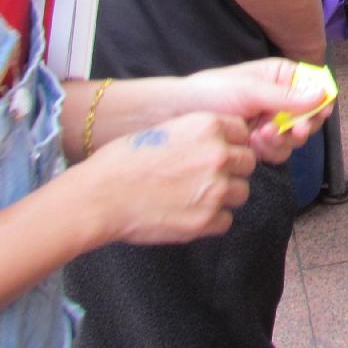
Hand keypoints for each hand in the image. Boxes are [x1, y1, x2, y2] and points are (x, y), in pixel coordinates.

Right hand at [81, 113, 256, 244]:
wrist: (100, 196)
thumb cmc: (123, 161)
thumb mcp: (166, 130)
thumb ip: (199, 136)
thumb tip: (220, 145)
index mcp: (207, 126)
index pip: (242, 132)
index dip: (230, 144)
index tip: (217, 152)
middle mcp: (218, 154)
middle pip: (247, 163)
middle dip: (231, 171)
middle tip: (204, 178)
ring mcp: (215, 188)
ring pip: (241, 193)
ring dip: (223, 197)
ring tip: (192, 197)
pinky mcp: (206, 219)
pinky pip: (226, 221)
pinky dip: (211, 221)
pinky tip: (187, 214)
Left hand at [178, 57, 333, 162]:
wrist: (180, 114)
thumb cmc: (212, 91)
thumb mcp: (250, 90)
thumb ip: (286, 96)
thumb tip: (323, 94)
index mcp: (282, 76)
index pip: (315, 87)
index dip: (321, 102)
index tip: (317, 114)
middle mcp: (282, 98)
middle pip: (311, 116)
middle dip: (301, 126)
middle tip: (292, 132)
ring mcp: (273, 121)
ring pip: (296, 137)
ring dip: (282, 140)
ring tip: (260, 136)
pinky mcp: (262, 142)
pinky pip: (280, 151)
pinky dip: (271, 151)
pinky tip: (253, 144)